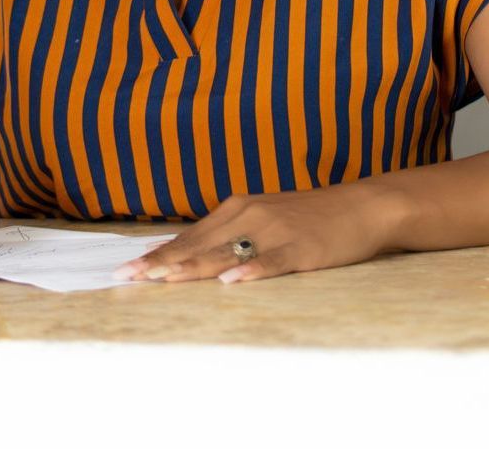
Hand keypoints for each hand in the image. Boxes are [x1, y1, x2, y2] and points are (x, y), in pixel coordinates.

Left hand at [112, 181, 404, 284]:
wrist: (362, 206)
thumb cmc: (310, 217)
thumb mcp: (266, 217)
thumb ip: (232, 233)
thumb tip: (193, 254)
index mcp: (239, 208)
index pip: (190, 235)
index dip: (158, 253)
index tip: (126, 268)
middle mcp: (251, 215)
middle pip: (199, 243)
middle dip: (161, 262)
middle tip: (126, 278)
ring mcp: (276, 231)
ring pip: (227, 252)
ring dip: (193, 266)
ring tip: (163, 279)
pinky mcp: (301, 249)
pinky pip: (272, 262)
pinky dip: (251, 271)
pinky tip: (232, 282)